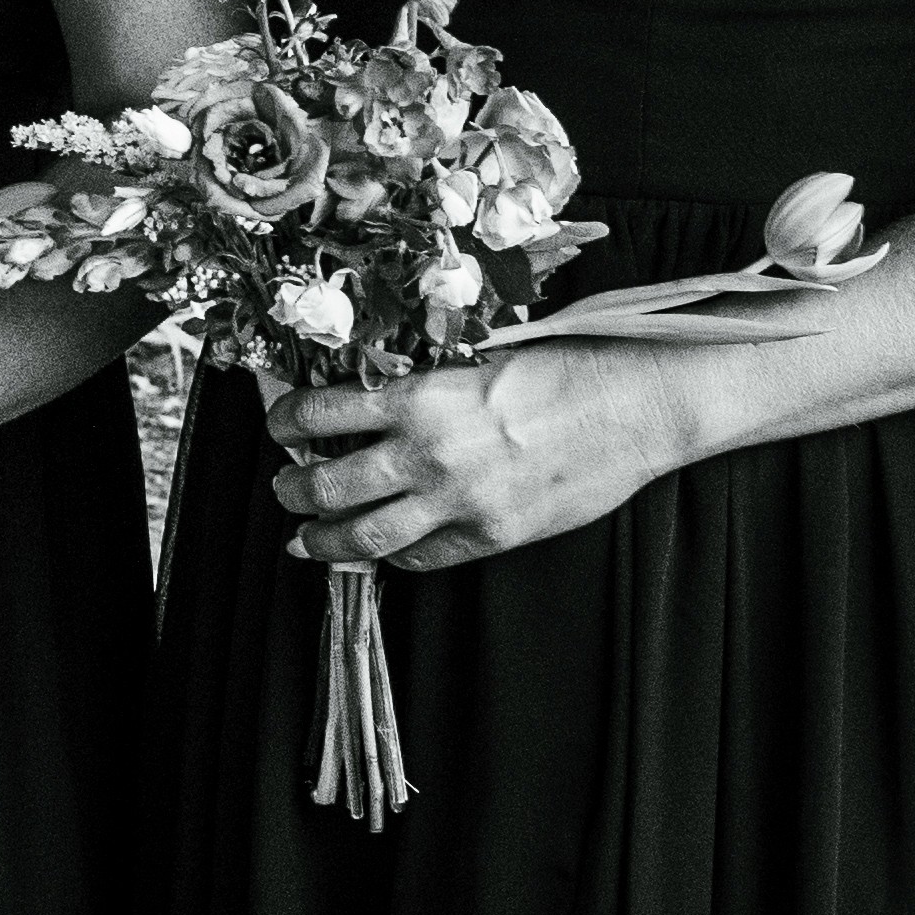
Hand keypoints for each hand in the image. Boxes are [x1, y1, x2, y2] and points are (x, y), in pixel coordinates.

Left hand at [266, 333, 699, 575]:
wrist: (635, 406)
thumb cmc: (566, 367)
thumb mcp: (480, 356)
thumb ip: (427, 381)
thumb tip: (376, 393)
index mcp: (419, 395)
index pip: (323, 411)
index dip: (287, 420)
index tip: (279, 425)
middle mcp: (427, 452)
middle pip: (329, 484)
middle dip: (293, 490)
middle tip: (282, 488)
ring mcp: (458, 501)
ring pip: (364, 536)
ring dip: (324, 540)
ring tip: (304, 539)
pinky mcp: (490, 536)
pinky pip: (423, 558)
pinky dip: (393, 558)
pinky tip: (383, 553)